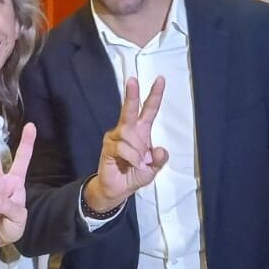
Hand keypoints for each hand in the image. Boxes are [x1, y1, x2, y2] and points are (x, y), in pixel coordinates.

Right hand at [85, 76, 167, 210]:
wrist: (118, 189)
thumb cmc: (135, 174)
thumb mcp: (153, 169)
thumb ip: (159, 160)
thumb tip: (160, 150)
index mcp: (141, 131)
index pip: (148, 109)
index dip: (155, 95)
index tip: (160, 79)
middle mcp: (127, 129)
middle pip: (129, 108)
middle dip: (132, 94)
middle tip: (133, 80)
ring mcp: (115, 136)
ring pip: (129, 134)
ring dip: (138, 150)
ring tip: (140, 163)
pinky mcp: (108, 146)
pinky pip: (122, 147)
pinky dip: (132, 157)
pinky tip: (133, 164)